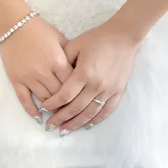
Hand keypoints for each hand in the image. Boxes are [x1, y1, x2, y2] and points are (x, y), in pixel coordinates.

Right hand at [0, 16, 73, 123]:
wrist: (14, 23)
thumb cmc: (40, 30)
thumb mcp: (61, 40)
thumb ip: (71, 57)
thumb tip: (80, 74)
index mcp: (58, 62)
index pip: (72, 85)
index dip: (77, 96)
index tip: (82, 102)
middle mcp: (45, 72)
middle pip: (59, 95)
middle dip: (66, 106)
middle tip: (72, 113)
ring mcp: (29, 77)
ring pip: (44, 99)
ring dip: (52, 109)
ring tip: (58, 116)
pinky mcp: (16, 79)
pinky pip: (24, 99)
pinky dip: (31, 110)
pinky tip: (38, 117)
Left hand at [41, 20, 141, 134]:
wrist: (123, 37)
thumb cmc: (97, 39)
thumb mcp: (76, 45)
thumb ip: (63, 61)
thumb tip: (53, 77)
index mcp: (84, 73)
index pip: (65, 95)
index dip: (53, 104)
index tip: (44, 109)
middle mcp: (96, 84)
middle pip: (75, 108)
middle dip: (61, 118)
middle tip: (50, 126)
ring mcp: (109, 90)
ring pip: (90, 113)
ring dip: (76, 123)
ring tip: (64, 131)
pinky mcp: (118, 91)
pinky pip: (106, 110)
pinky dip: (95, 120)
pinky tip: (86, 126)